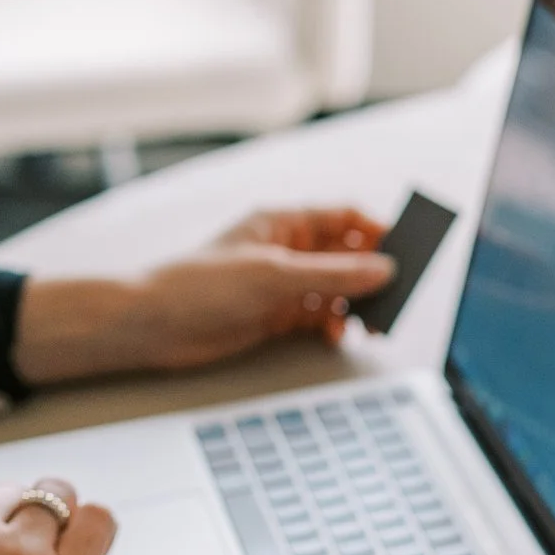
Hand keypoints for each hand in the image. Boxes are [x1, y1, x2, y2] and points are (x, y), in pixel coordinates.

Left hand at [9, 207, 395, 385]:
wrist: (152, 325)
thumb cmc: (198, 285)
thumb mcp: (274, 275)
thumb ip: (334, 274)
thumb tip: (383, 270)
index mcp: (283, 223)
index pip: (344, 217)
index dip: (376, 232)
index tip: (402, 252)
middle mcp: (287, 251)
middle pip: (347, 254)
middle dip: (372, 274)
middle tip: (395, 294)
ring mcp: (283, 285)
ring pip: (338, 290)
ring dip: (356, 305)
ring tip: (372, 322)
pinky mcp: (277, 316)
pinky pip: (321, 318)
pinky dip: (335, 326)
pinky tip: (336, 336)